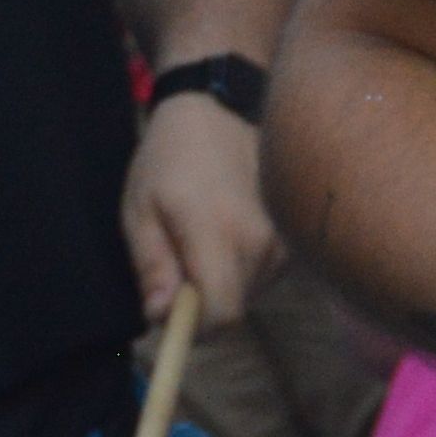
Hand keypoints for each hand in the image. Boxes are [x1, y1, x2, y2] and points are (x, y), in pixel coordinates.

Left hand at [126, 90, 278, 320]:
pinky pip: (263, 275)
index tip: (170, 314)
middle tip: (176, 258)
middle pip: (233, 308)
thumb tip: (160, 318)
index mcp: (220, 234)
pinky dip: (240, 267)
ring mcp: (285, 239)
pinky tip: (226, 227)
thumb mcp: (140, 209)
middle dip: (200, 301)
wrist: (221, 108)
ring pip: (248, 293)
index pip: (221, 315)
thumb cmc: (170, 157)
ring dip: (221, 281)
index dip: (193, 328)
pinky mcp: (294, 237)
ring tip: (201, 233)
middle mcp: (263, 242)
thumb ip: (152, 266)